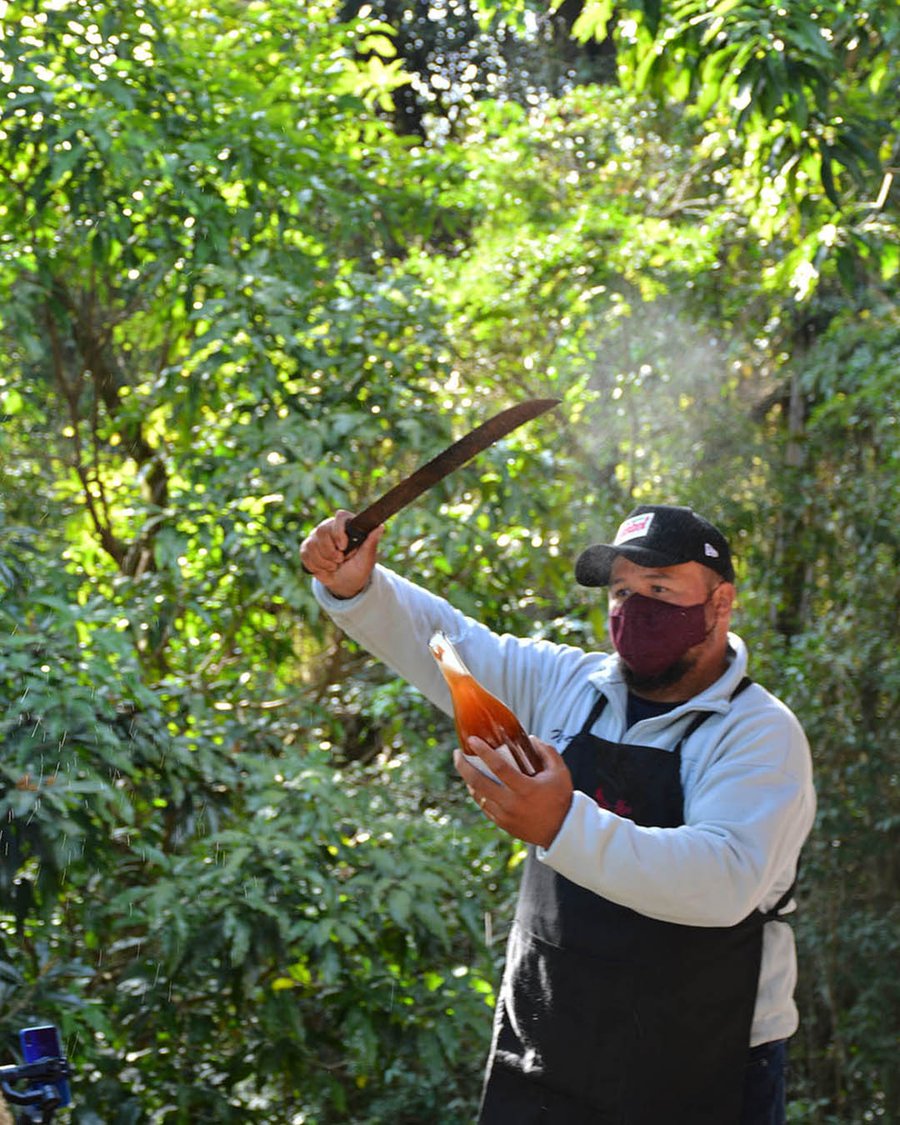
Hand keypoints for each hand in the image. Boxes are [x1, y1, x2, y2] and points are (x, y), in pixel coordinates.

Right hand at [299, 510, 383, 598]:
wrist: (346, 583)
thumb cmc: (359, 568)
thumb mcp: (367, 558)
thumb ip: (371, 542)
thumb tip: (380, 527)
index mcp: (348, 525)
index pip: (340, 516)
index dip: (339, 531)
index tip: (343, 546)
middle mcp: (331, 527)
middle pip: (322, 530)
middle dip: (330, 551)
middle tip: (340, 560)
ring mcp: (317, 537)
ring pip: (312, 544)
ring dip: (324, 561)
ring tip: (334, 565)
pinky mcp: (307, 547)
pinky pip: (305, 554)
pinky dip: (316, 566)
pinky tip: (325, 568)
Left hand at [455, 735, 573, 848]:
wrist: (562, 831)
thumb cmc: (561, 798)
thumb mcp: (560, 772)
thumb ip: (546, 752)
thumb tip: (531, 738)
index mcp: (526, 789)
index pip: (499, 767)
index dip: (484, 752)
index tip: (472, 740)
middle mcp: (512, 803)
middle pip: (478, 782)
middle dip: (463, 766)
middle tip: (457, 753)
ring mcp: (504, 816)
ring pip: (478, 795)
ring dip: (468, 779)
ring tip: (465, 766)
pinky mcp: (502, 824)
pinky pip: (484, 806)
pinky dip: (478, 793)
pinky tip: (476, 784)